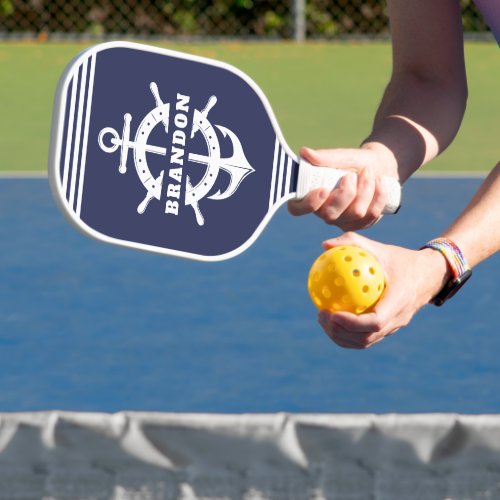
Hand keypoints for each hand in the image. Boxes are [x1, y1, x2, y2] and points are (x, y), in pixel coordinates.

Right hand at [288, 146, 397, 230]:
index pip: (297, 209)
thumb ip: (324, 157)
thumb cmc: (353, 161)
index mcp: (310, 196)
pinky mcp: (361, 224)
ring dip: (365, 189)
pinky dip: (378, 195)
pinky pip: (371, 215)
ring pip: (355, 213)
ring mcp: (342, 221)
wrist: (379, 167)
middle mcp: (323, 212)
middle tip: (351, 175)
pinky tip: (379, 182)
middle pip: (330, 215)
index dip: (308, 204)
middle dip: (346, 193)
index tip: (323, 189)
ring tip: (368, 172)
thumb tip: (304, 152)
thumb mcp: (341, 156)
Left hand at [316, 232, 450, 348]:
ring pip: (365, 342)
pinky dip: (347, 333)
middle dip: (340, 332)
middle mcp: (398, 319)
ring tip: (322, 319)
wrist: (429, 275)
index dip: (352, 323)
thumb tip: (324, 245)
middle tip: (321, 315)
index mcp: (399, 301)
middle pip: (366, 338)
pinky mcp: (389, 329)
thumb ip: (353, 243)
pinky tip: (332, 318)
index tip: (332, 313)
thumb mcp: (380, 248)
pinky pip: (366, 337)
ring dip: (341, 336)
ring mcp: (394, 327)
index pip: (375, 322)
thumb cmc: (401, 259)